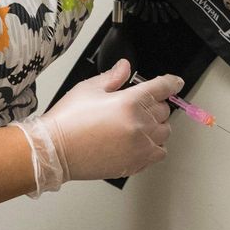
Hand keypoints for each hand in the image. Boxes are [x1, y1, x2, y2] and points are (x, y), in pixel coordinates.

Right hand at [13, 59, 181, 194]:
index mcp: (130, 102)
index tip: (175, 82)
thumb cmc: (67, 121)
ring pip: (165, 131)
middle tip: (137, 105)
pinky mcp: (136, 163)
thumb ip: (113, 77)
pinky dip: (154, 146)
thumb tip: (125, 67)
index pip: (162, 88)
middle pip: (164, 109)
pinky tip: (140, 141)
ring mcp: (140, 146)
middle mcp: (139, 124)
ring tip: (137, 124)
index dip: (171, 82)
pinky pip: (159, 152)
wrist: (54, 151)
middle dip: (155, 104)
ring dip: (156, 125)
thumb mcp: (88, 89)